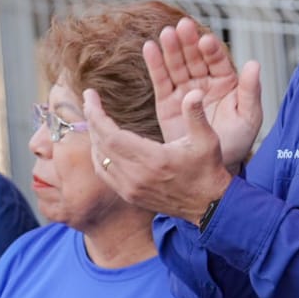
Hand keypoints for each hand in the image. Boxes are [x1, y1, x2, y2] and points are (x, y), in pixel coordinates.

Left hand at [83, 87, 233, 223]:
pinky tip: (101, 143)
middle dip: (92, 120)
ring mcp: (131, 188)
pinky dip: (99, 155)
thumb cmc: (207, 170)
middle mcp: (137, 176)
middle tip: (90, 101)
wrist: (208, 205)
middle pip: (101, 145)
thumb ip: (196, 115)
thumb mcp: (207, 141)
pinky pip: (105, 174)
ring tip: (95, 118)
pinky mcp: (130, 195)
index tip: (90, 96)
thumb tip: (194, 92)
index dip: (97, 115)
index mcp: (153, 160)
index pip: (111, 136)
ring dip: (94, 138)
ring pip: (100, 160)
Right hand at [145, 17, 262, 167]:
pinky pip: (161, 80)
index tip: (205, 41)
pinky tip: (149, 47)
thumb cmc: (236, 142)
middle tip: (182, 27)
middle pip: (194, 57)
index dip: (211, 50)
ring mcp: (185, 90)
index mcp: (226, 82)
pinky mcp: (167, 102)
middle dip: (188, 43)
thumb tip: (254, 64)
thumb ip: (251, 91)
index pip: (217, 61)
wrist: (212, 167)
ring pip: (177, 65)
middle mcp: (204, 82)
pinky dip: (155, 64)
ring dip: (171, 49)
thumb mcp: (248, 117)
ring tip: (166, 34)